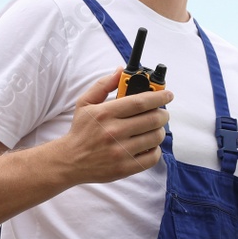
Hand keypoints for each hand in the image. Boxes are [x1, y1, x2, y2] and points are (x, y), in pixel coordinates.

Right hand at [50, 69, 172, 184]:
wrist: (69, 161)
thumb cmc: (81, 130)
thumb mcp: (85, 103)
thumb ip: (103, 85)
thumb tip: (120, 70)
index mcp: (105, 113)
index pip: (140, 101)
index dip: (159, 96)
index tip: (168, 94)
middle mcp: (113, 132)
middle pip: (152, 119)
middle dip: (163, 114)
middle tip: (162, 113)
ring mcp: (119, 151)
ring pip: (155, 137)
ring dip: (159, 131)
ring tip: (153, 129)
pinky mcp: (124, 168)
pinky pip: (152, 157)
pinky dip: (155, 149)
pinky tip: (148, 145)